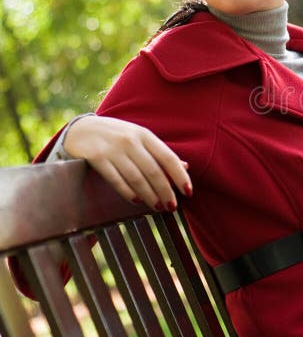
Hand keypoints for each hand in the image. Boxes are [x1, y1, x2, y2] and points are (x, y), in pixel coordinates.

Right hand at [63, 115, 191, 210]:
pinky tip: (136, 201)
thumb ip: (160, 153)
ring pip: (136, 178)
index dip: (180, 177)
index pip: (168, 158)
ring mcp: (113, 149)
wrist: (81, 129)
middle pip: (154, 171)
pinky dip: (128, 192)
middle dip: (165, 192)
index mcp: (145, 135)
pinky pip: (116, 179)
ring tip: (157, 207)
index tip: (188, 192)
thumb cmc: (117, 136)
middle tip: (171, 207)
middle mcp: (131, 141)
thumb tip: (185, 167)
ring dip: (149, 196)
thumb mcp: (140, 138)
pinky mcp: (97, 157)